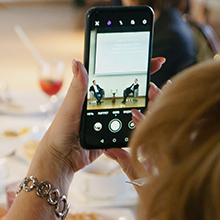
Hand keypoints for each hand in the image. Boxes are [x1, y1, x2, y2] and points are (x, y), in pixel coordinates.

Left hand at [34, 58, 165, 174]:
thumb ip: (77, 87)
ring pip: (134, 109)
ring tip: (158, 101)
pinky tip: (150, 122)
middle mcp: (103, 102)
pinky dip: (141, 124)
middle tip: (159, 84)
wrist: (61, 158)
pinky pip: (130, 127)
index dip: (136, 66)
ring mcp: (110, 118)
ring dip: (147, 105)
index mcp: (93, 92)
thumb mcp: (70, 107)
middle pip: (130, 91)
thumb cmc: (59, 131)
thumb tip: (76, 62)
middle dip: (148, 86)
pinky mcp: (114, 134)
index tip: (155, 60)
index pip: (117, 74)